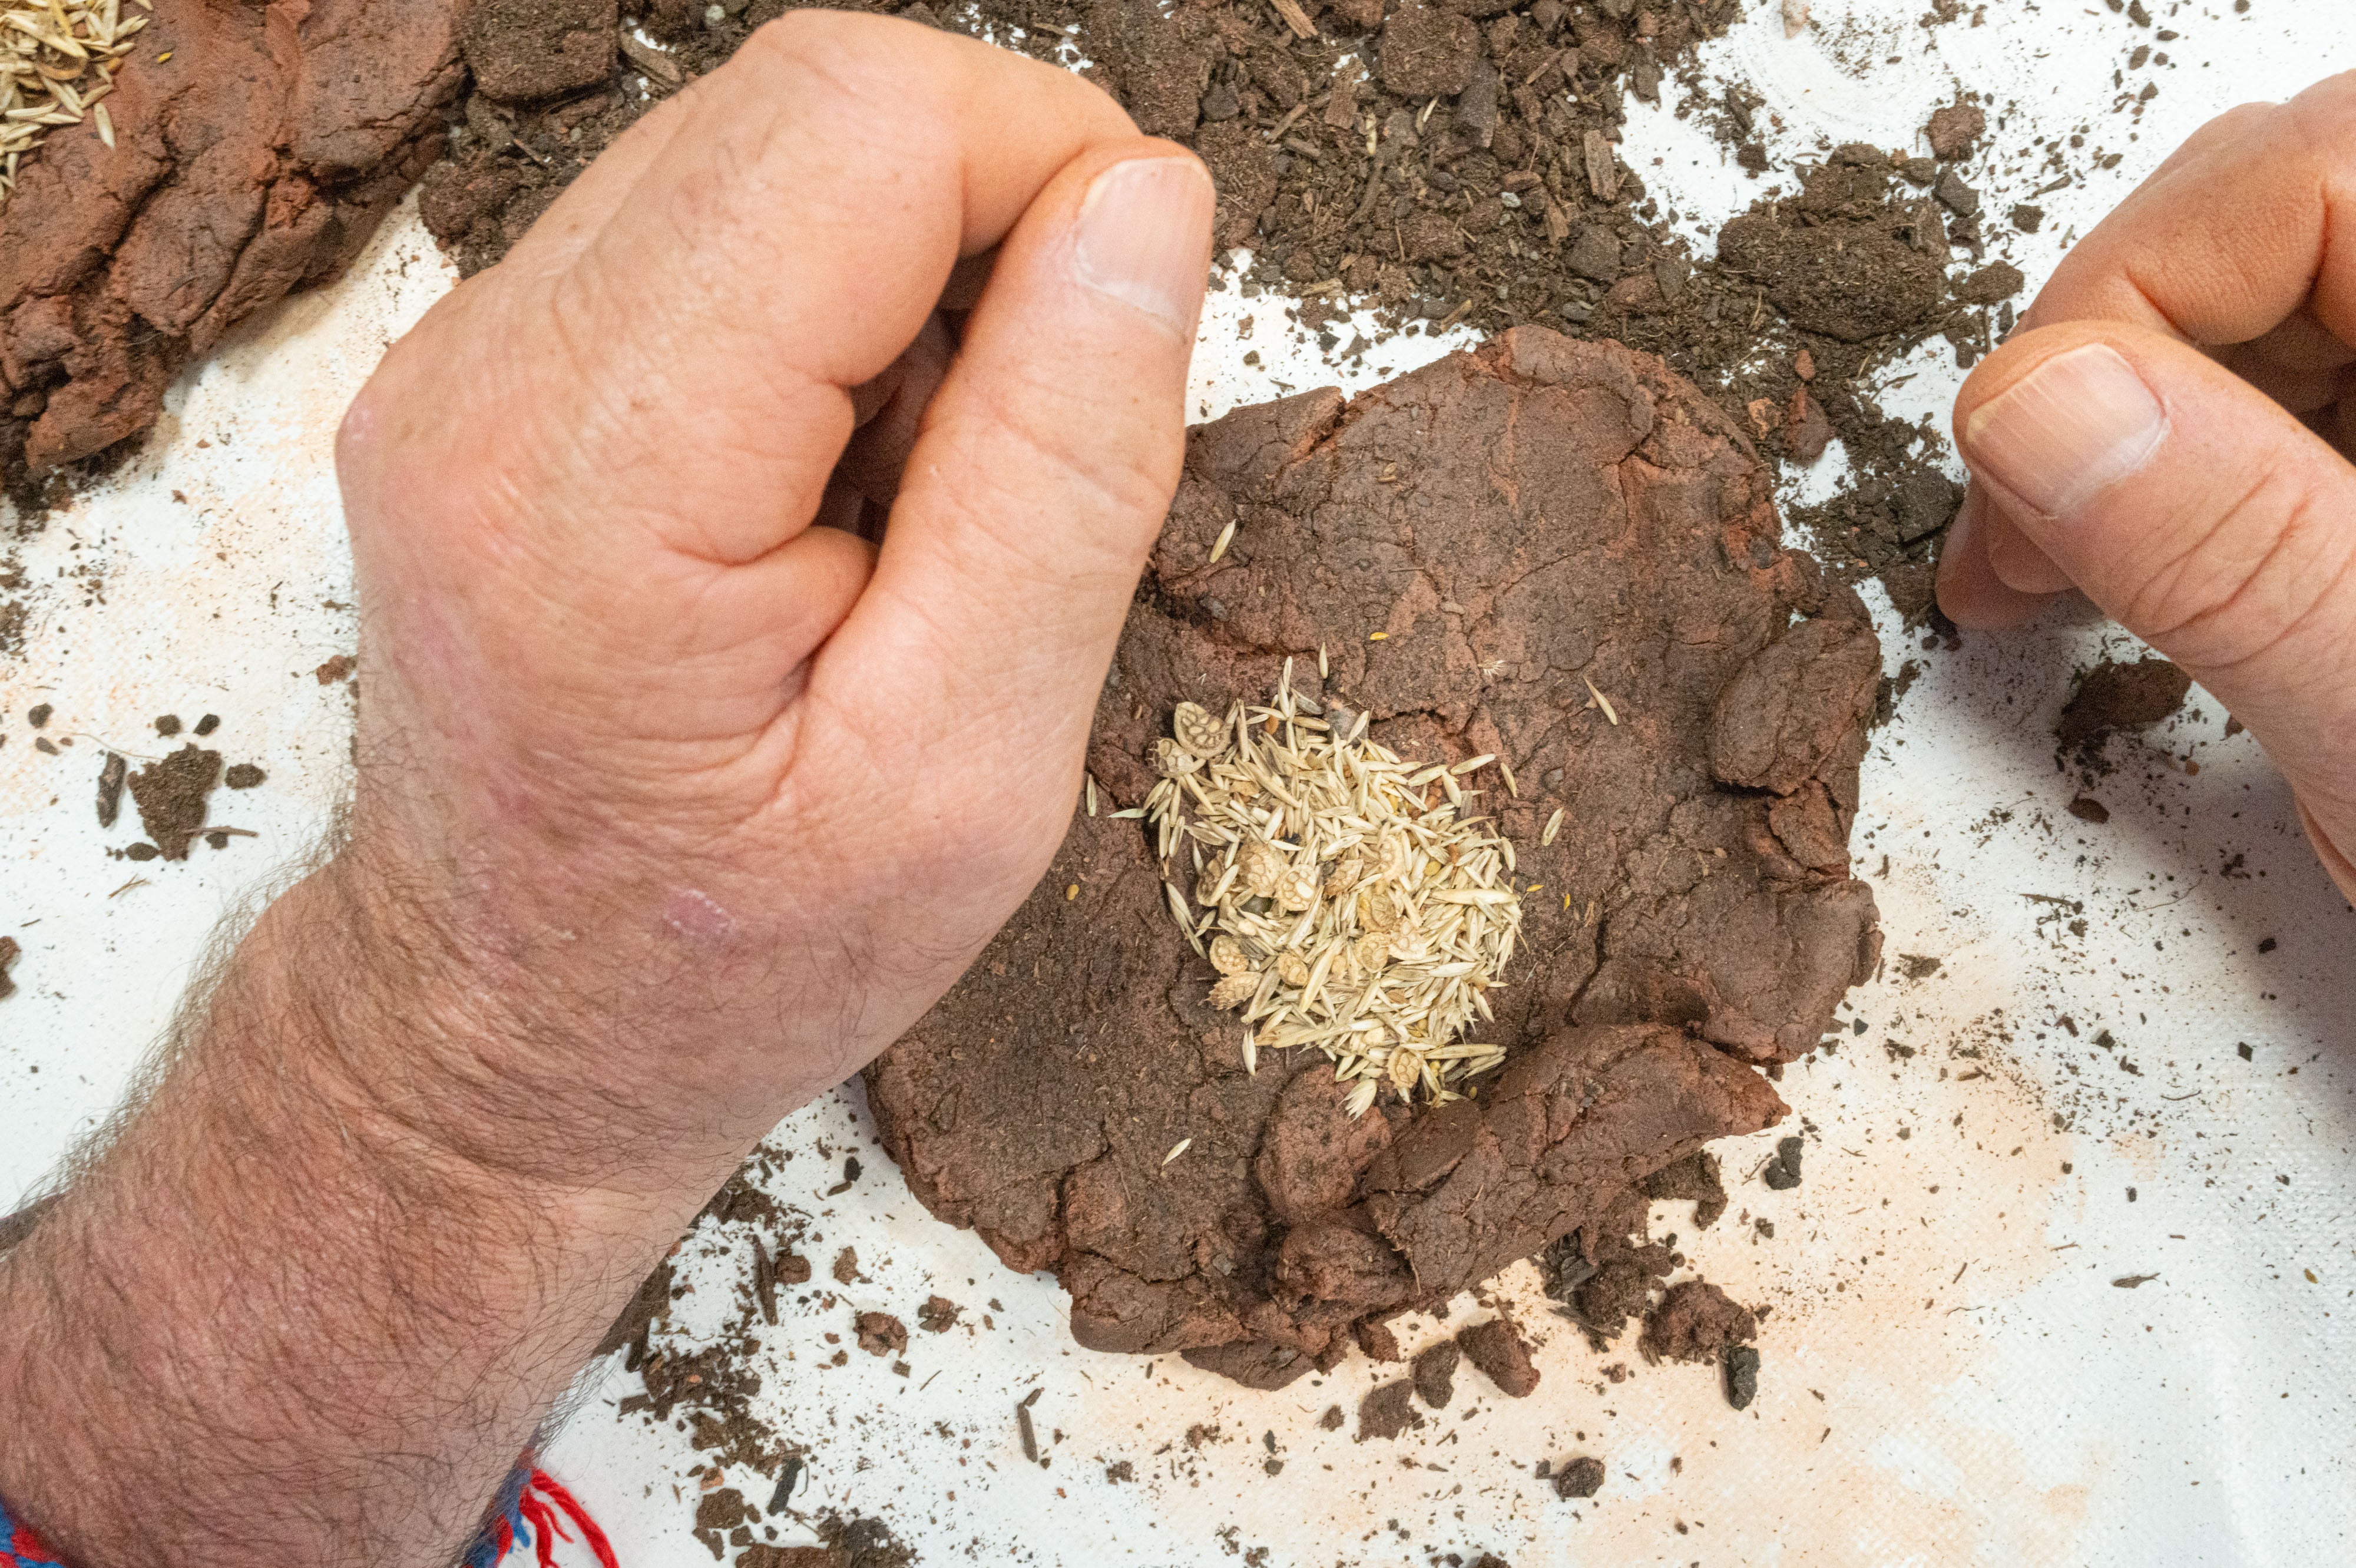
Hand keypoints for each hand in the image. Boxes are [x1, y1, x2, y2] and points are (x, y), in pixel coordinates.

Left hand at [0, 16, 1210, 1566]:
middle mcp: (489, 379)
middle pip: (807, 103)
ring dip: (907, 280)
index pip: (860, 126)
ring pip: (763, 150)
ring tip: (915, 497)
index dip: (1050, 168)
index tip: (1124, 328)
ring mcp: (465, 361)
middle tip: (1023, 444)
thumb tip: (1144, 204)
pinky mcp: (486, 369)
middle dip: (987, 222)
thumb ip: (1061, 471)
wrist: (511, 1039)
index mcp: (604, 487)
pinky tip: (834, 485)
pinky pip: (707, 230)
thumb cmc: (734, 957)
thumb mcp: (969, 775)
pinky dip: (826, 318)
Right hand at [1935, 71, 2355, 900]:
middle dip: (2112, 357)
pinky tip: (2155, 557)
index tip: (2019, 481)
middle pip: (2284, 210)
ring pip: (2287, 289)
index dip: (2112, 311)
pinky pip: (2315, 376)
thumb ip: (2239, 554)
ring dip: (2145, 412)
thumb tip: (2039, 404)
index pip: (2297, 183)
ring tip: (2063, 563)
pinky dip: (2206, 457)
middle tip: (2023, 536)